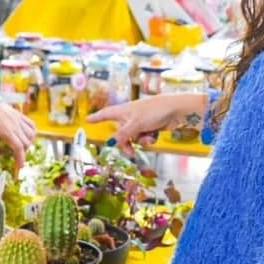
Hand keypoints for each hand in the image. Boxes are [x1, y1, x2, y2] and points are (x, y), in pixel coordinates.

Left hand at [0, 102, 33, 169]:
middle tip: (16, 156)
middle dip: (23, 152)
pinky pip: (31, 124)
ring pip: (31, 134)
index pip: (18, 147)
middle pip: (26, 143)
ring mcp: (18, 119)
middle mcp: (15, 126)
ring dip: (28, 142)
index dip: (21, 158)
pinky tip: (27, 135)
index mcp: (6, 131)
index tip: (20, 166)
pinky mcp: (19, 115)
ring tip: (21, 146)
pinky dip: (32, 132)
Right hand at [86, 93, 207, 153]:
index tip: (87, 120)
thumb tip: (110, 143)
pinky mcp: (150, 126)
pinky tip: (155, 135)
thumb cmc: (153, 112)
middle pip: (121, 132)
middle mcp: (130, 116)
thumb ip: (123, 135)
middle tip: (130, 152)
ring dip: (140, 141)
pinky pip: (144, 137)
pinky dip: (148, 138)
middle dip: (126, 143)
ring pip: (134, 136)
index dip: (96, 118)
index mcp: (123, 111)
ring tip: (148, 139)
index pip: (106, 114)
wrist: (176, 110)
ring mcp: (140, 121)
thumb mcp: (135, 125)